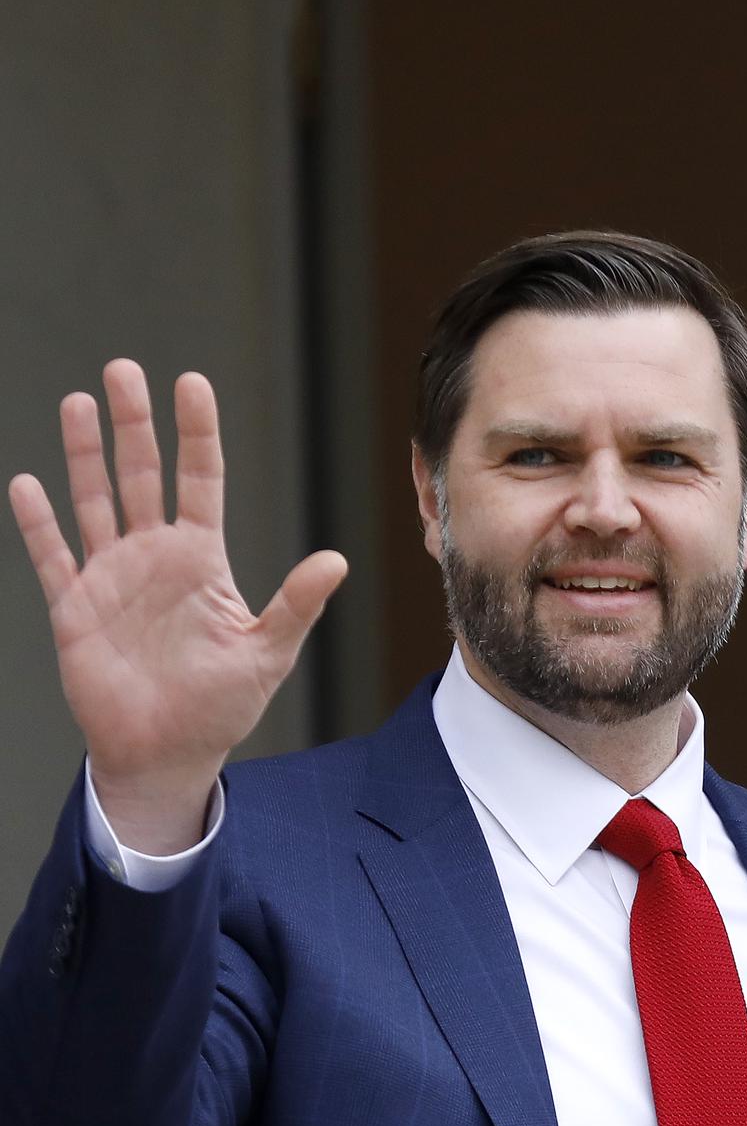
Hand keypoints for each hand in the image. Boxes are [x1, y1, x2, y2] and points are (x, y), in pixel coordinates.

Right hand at [8, 361, 345, 852]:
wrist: (167, 755)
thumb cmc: (220, 709)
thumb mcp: (266, 656)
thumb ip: (295, 606)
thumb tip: (336, 561)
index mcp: (201, 560)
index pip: (200, 481)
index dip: (196, 433)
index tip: (191, 383)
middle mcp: (153, 557)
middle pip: (140, 475)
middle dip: (133, 424)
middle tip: (124, 370)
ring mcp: (111, 578)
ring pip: (94, 501)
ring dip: (85, 455)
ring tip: (79, 403)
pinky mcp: (76, 609)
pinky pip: (53, 557)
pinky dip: (40, 523)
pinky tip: (28, 484)